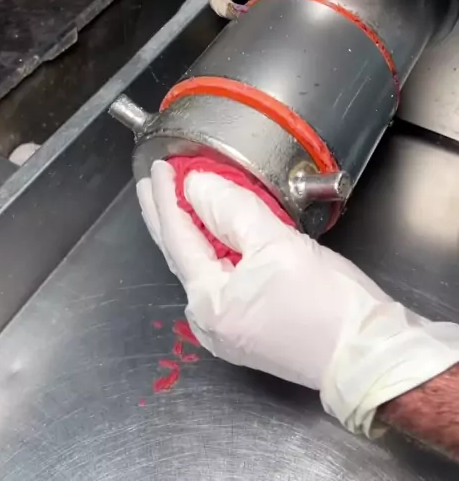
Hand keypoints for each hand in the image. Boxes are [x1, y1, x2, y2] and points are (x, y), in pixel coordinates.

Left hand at [138, 160, 458, 435]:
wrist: (369, 356)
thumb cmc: (329, 303)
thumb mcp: (277, 244)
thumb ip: (231, 209)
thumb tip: (196, 185)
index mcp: (209, 303)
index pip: (177, 236)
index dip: (166, 196)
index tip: (159, 166)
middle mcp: (210, 321)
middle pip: (181, 253)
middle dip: (167, 213)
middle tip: (153, 180)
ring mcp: (229, 328)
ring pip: (201, 265)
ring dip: (191, 228)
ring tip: (179, 197)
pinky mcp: (250, 327)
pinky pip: (220, 277)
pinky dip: (214, 247)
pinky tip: (215, 229)